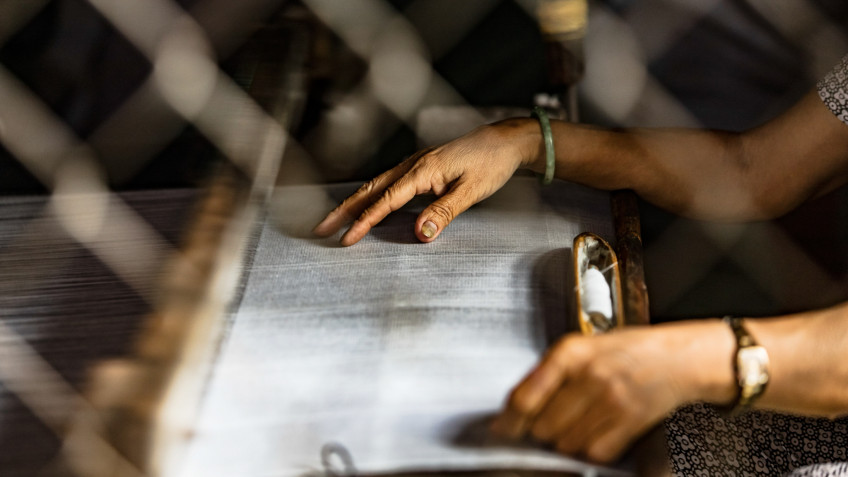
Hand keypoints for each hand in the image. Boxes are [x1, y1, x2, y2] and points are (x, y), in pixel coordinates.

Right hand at [313, 119, 541, 245]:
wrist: (506, 141)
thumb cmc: (492, 164)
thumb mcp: (472, 192)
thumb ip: (444, 213)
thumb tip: (420, 234)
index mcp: (422, 171)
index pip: (386, 201)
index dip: (364, 222)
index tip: (346, 239)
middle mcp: (413, 165)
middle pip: (370, 190)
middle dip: (343, 211)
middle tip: (320, 228)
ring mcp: (416, 165)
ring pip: (376, 185)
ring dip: (354, 203)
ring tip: (335, 220)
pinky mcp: (421, 167)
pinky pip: (388, 182)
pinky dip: (371, 195)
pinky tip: (367, 204)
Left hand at [490, 321, 735, 462]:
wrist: (676, 357)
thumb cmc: (627, 350)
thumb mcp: (582, 348)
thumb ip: (548, 372)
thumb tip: (515, 406)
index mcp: (569, 353)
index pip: (525, 397)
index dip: (509, 421)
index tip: (502, 430)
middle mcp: (588, 375)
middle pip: (543, 426)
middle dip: (542, 430)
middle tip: (551, 422)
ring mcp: (610, 400)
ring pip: (566, 443)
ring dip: (566, 441)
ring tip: (579, 422)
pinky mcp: (629, 421)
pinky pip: (594, 452)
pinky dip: (591, 449)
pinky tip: (596, 431)